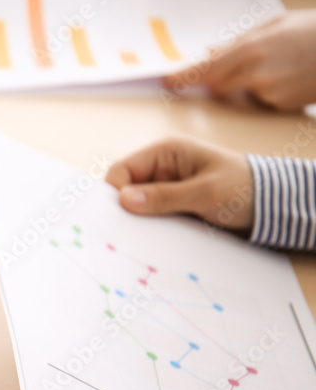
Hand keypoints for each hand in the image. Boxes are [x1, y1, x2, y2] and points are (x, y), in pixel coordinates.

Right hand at [105, 136, 252, 232]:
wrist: (275, 204)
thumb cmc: (244, 188)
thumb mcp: (205, 193)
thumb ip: (163, 196)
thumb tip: (124, 199)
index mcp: (165, 151)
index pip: (121, 170)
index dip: (114, 193)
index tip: (116, 218)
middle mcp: (161, 166)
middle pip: (126, 188)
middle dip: (126, 209)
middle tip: (129, 232)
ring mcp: (166, 185)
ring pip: (137, 204)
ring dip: (141, 219)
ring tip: (146, 237)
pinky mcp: (173, 202)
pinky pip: (152, 214)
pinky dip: (152, 226)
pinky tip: (157, 238)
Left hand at [162, 10, 315, 110]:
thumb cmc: (314, 30)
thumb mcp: (274, 24)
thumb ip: (238, 41)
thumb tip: (209, 51)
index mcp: (251, 50)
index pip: (206, 69)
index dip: (184, 77)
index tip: (168, 81)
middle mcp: (258, 75)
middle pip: (219, 86)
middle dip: (220, 77)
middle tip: (243, 62)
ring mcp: (272, 93)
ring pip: (244, 93)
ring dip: (250, 82)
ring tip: (281, 62)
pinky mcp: (284, 106)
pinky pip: (265, 100)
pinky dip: (270, 90)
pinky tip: (292, 74)